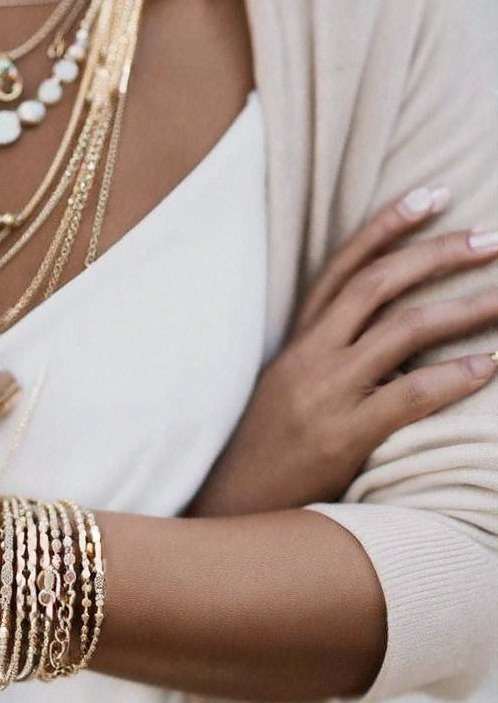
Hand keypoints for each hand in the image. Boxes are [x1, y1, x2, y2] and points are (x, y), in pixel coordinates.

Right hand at [187, 188, 496, 517]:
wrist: (231, 506)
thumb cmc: (265, 451)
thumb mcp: (286, 392)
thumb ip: (325, 358)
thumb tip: (389, 336)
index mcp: (293, 343)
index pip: (340, 269)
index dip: (386, 227)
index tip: (431, 196)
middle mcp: (307, 358)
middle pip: (378, 285)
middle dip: (439, 254)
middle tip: (493, 238)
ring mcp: (323, 396)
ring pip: (402, 331)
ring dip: (467, 308)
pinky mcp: (340, 437)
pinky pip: (407, 395)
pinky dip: (454, 377)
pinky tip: (489, 367)